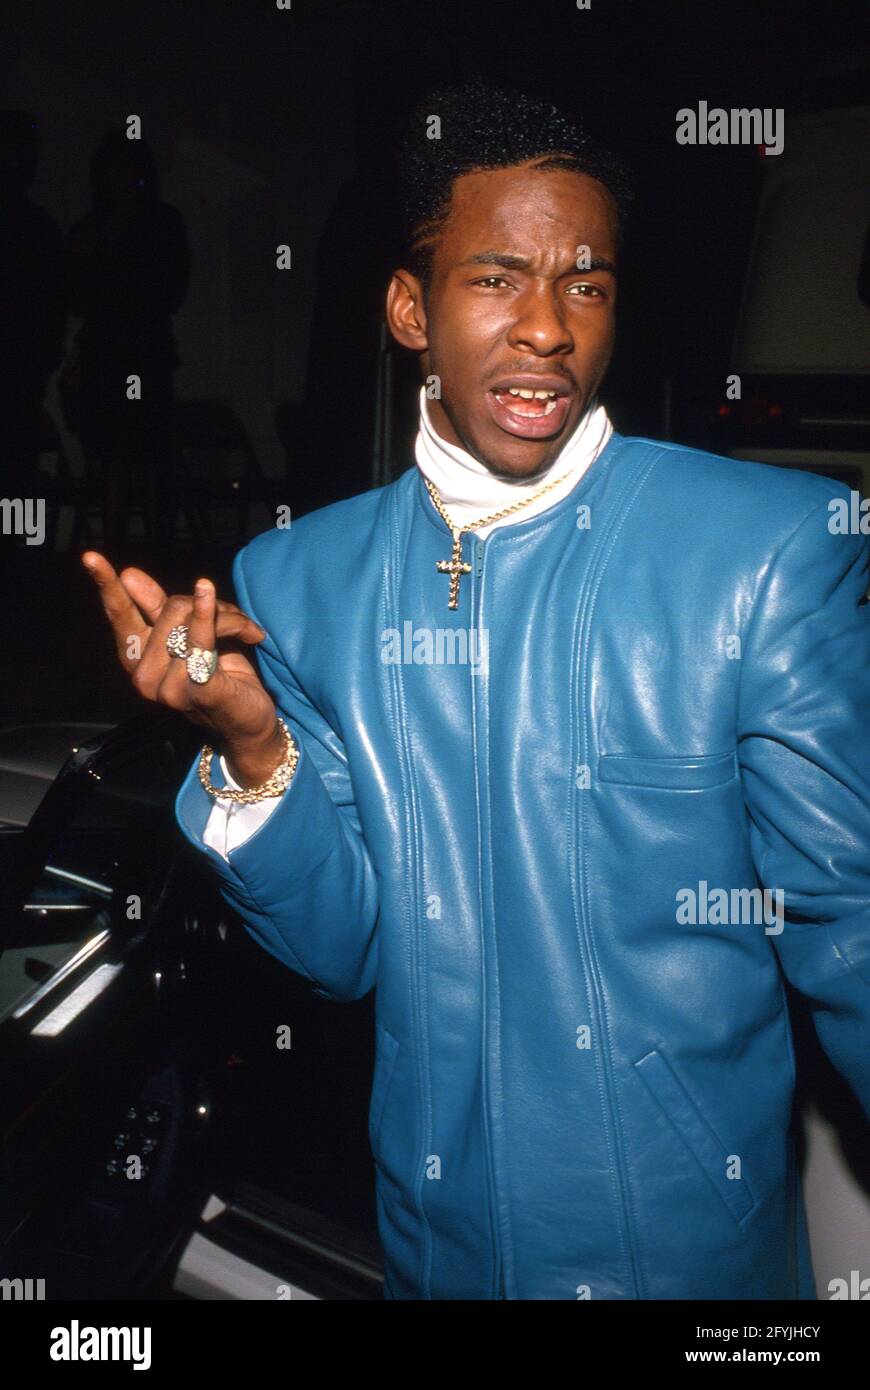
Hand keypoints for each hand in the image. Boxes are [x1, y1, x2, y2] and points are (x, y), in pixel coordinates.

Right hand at [82, 552, 281, 774]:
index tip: (91, 555)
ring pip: (192, 621)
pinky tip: (206, 591)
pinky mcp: (197, 690)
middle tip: (233, 619)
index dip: (106, 585)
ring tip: (247, 631)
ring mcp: (168, 687)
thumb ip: (158, 609)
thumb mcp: (185, 637)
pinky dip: (207, 614)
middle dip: (207, 605)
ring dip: (229, 618)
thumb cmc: (219, 676)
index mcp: (136, 661)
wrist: (249, 721)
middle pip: (171, 609)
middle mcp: (144, 677)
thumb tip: (128, 574)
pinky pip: (201, 640)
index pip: (120, 616)